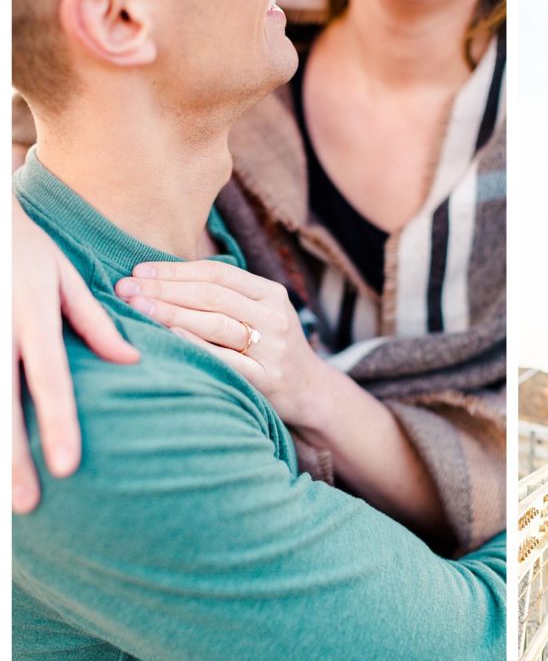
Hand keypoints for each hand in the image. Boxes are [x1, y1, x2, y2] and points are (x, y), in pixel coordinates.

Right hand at [13, 197, 139, 513]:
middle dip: (13, 460)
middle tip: (28, 505)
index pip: (50, 381)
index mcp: (33, 318)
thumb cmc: (25, 249)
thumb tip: (131, 361)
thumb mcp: (64, 277)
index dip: (58, 425)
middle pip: (4, 407)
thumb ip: (95, 322)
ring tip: (6, 498)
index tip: (69, 467)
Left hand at [115, 260, 322, 425]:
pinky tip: (168, 336)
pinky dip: (195, 345)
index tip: (139, 271)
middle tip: (125, 288)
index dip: (176, 270)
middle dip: (164, 289)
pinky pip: (224, 359)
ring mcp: (272, 349)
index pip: (218, 273)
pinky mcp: (266, 378)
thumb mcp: (261, 313)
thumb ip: (225, 296)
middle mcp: (275, 317)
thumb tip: (160, 278)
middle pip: (212, 296)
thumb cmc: (270, 347)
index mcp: (272, 294)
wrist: (310, 391)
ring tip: (137, 307)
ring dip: (171, 313)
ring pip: (215, 324)